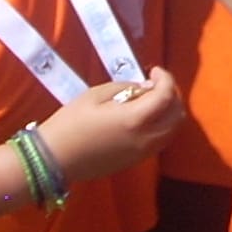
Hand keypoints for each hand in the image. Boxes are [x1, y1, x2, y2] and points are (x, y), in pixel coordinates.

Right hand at [33, 70, 184, 184]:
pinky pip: (160, 141)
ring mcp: (143, 153)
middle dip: (171, 95)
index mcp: (135, 119)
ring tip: (150, 99)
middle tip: (155, 84)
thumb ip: (125, 88)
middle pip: (176, 115)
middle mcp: (146, 138)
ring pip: (171, 131)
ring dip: (168, 112)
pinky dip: (161, 126)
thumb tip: (144, 88)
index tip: (153, 70)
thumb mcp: (96, 95)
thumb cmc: (71, 122)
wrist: (54, 159)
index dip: (165, 79)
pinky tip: (143, 117)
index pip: (166, 96)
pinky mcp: (136, 161)